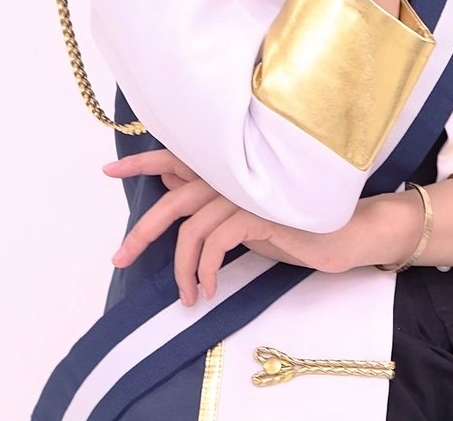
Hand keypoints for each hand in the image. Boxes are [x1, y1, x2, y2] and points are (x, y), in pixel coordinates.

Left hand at [103, 151, 383, 304]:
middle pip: (174, 198)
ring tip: (189, 295)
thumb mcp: (244, 211)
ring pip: (192, 228)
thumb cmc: (293, 222)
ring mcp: (247, 190)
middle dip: (142, 231)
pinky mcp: (259, 212)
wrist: (344, 232)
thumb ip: (210, 194)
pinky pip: (215, 242)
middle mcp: (234, 172)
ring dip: (182, 269)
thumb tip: (170, 183)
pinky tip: (210, 288)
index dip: (142, 161)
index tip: (109, 170)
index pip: (177, 156)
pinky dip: (206, 270)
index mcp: (229, 168)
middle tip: (121, 258)